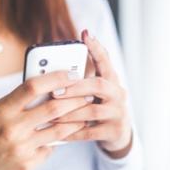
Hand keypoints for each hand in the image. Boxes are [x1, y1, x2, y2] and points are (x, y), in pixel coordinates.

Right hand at [0, 71, 88, 169]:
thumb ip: (15, 101)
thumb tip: (44, 88)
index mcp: (2, 110)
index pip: (33, 86)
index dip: (56, 77)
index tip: (71, 73)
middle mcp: (12, 128)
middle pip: (54, 108)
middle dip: (75, 99)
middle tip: (87, 94)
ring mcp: (21, 148)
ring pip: (59, 131)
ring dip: (76, 120)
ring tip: (85, 113)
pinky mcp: (27, 165)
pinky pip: (49, 149)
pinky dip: (56, 142)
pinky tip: (62, 137)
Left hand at [52, 29, 132, 158]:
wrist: (118, 135)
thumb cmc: (99, 107)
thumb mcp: (95, 92)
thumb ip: (82, 80)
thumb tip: (54, 68)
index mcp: (112, 80)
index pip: (105, 61)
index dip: (96, 48)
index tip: (85, 34)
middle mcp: (118, 94)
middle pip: (99, 85)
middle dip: (75, 88)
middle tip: (55, 91)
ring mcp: (118, 113)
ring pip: (92, 111)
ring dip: (70, 113)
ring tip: (51, 115)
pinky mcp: (114, 131)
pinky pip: (90, 132)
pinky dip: (72, 132)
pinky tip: (58, 133)